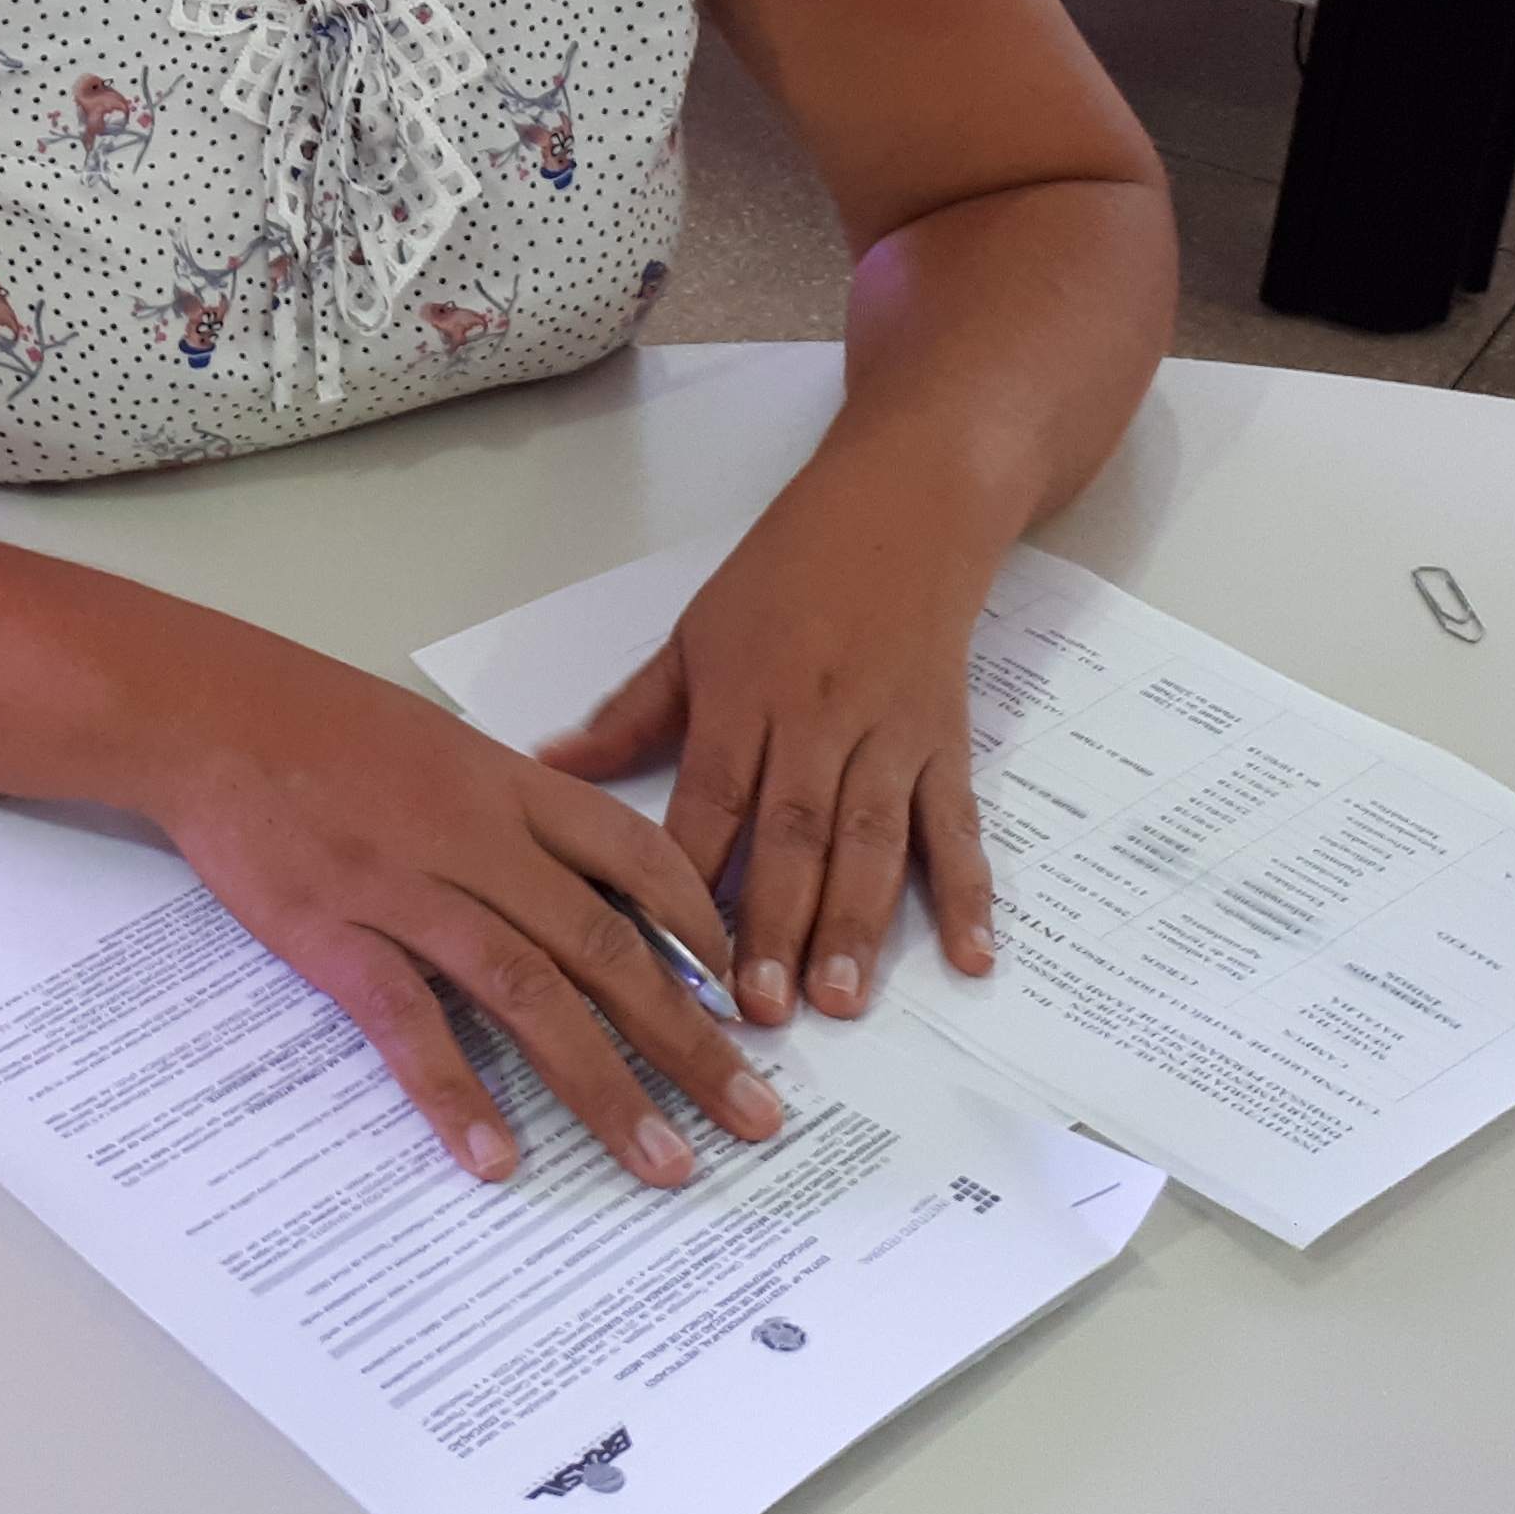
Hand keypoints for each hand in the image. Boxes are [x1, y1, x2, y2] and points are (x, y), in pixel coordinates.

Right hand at [144, 632, 787, 1188]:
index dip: (701, 934)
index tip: (743, 999)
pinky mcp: (335, 935)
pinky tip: (495, 1156)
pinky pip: (409, 1024)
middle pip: (606, 950)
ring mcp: (406, 889)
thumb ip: (512, 810)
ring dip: (604, 1086)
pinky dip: (455, 1092)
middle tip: (755, 1119)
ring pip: (528, 995)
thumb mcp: (440, 744)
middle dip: (691, 1043)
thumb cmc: (317, 723)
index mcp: (510, 787)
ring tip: (661, 1161)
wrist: (208, 709)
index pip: (638, 861)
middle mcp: (476, 840)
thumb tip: (583, 880)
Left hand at [538, 480, 1001, 1026]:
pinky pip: (956, 825)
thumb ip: (630, 712)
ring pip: (872, 841)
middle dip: (776, 925)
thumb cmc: (790, 565)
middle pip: (794, 833)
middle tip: (762, 1011)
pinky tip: (969, 956)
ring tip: (840, 1000)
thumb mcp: (696, 628)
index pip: (712, 799)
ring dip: (857, 923)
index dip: (690, 879)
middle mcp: (818, 720)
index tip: (669, 957)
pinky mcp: (948, 741)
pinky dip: (967, 891)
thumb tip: (545, 766)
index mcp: (743, 693)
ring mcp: (889, 734)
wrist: (908, 502)